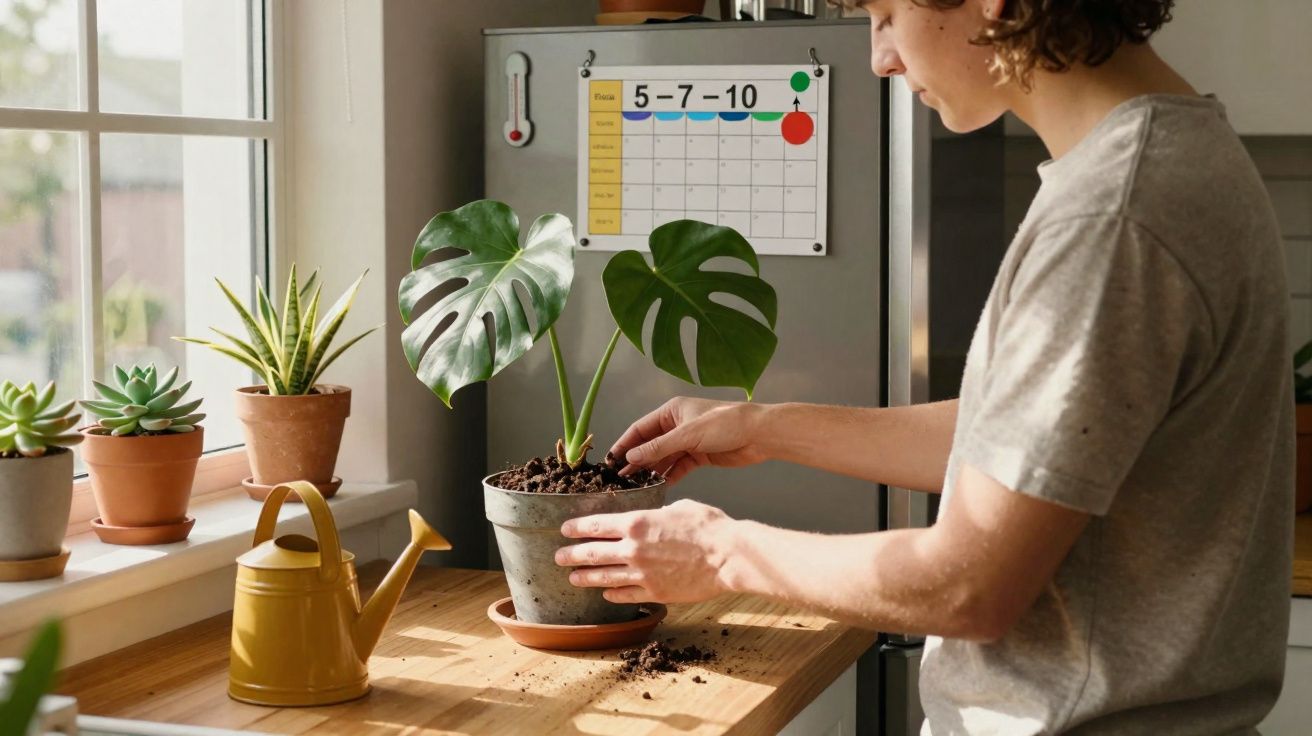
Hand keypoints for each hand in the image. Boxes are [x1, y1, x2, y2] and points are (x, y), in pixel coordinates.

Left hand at [555, 499, 736, 603]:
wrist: (728, 557)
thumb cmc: (709, 527)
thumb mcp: (680, 508)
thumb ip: (659, 514)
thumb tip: (656, 516)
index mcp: (636, 523)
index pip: (595, 526)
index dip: (576, 528)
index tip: (564, 530)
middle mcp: (633, 550)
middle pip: (591, 554)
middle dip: (571, 556)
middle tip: (559, 557)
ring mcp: (642, 574)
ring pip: (603, 578)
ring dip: (584, 578)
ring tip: (572, 578)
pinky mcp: (654, 593)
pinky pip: (625, 595)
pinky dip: (612, 594)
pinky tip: (606, 593)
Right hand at [609, 397, 768, 482]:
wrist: (759, 434)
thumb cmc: (726, 424)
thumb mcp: (688, 434)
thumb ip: (659, 447)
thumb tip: (631, 457)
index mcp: (671, 411)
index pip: (640, 429)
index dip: (624, 444)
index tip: (610, 460)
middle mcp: (677, 426)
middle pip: (650, 445)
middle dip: (636, 461)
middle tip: (619, 480)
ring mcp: (688, 442)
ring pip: (663, 459)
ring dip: (651, 471)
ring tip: (635, 487)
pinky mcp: (699, 456)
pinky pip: (678, 467)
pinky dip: (669, 476)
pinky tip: (658, 487)